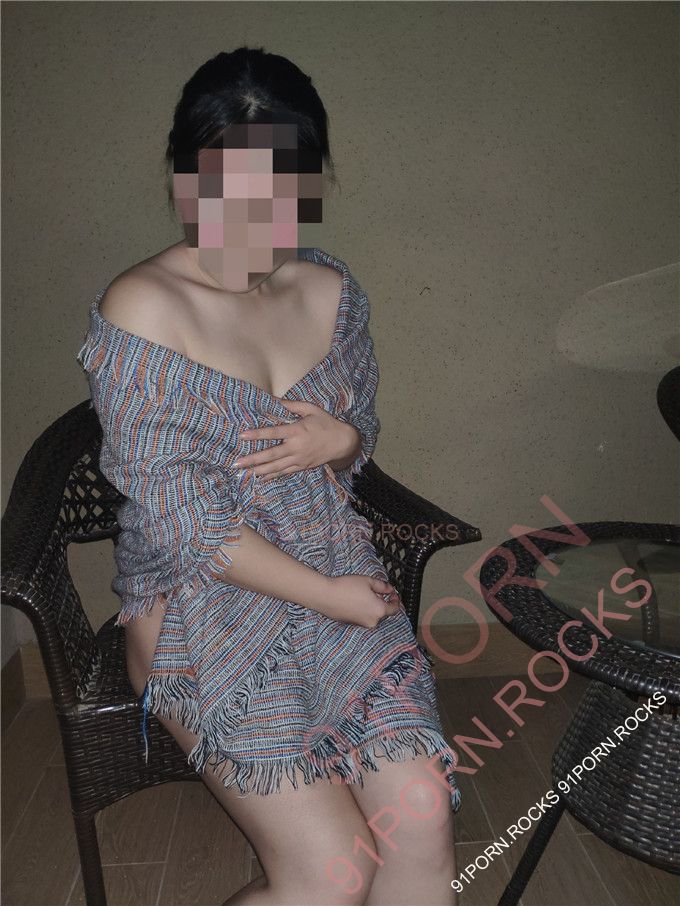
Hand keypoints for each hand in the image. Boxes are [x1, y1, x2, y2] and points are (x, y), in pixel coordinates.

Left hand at [234, 399, 357, 478]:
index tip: (242, 436)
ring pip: (276, 466)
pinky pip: (285, 472)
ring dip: (260, 470)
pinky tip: (262, 478)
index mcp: (297, 431)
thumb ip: (292, 405)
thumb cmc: (326, 423)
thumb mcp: (311, 409)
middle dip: (253, 459)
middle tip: (237, 462)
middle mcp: (296, 447)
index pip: (273, 433)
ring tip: (246, 472)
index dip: (257, 434)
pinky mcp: (302, 466)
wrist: (342, 442)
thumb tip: (275, 400)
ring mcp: (299, 459)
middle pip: (271, 455)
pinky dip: (273, 476)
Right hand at [323, 575, 404, 628]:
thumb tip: (390, 589)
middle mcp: (372, 621)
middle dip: (383, 602)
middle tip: (378, 591)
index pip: (395, 609)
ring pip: (373, 615)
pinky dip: (363, 610)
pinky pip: (363, 617)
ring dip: (372, 606)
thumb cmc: (346, 588)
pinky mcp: (352, 624)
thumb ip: (383, 586)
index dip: (396, 600)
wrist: (325, 596)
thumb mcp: (368, 581)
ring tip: (364, 594)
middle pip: (384, 613)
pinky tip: (356, 600)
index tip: (393, 593)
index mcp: (379, 611)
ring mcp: (362, 624)